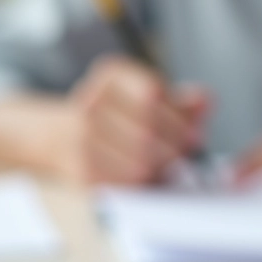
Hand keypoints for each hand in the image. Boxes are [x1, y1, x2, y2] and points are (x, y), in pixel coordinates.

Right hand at [64, 56, 210, 185]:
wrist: (56, 138)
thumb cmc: (110, 119)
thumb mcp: (142, 99)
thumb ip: (178, 101)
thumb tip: (206, 101)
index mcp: (111, 76)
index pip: (153, 93)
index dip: (180, 118)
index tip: (194, 134)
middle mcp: (92, 101)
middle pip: (149, 128)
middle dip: (175, 146)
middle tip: (184, 155)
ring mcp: (81, 137)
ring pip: (140, 160)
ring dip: (161, 169)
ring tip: (166, 168)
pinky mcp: (81, 170)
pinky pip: (127, 183)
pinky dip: (143, 184)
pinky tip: (147, 178)